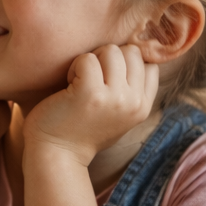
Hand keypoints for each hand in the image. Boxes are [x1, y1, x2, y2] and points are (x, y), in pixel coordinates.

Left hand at [23, 44, 157, 165]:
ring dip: (91, 60)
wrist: (57, 154)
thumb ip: (132, 91)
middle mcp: (134, 102)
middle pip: (131, 52)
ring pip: (111, 51)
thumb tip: (139, 56)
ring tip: (79, 81)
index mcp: (143, 107)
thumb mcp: (119, 115)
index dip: (125, 64)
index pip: (149, 65)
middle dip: (107, 58)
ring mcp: (114, 98)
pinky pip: (87, 59)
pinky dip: (74, 66)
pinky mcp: (90, 93)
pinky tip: (68, 85)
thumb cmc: (81, 130)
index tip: (106, 79)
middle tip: (90, 78)